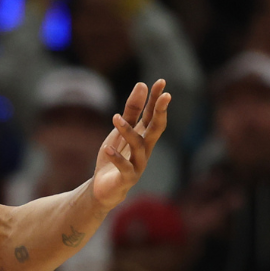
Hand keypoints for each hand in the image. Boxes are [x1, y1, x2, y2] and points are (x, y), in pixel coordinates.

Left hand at [92, 80, 170, 209]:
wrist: (103, 188)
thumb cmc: (115, 157)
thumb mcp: (120, 131)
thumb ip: (131, 111)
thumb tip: (142, 84)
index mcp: (144, 137)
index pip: (153, 115)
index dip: (157, 99)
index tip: (161, 82)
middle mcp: (145, 149)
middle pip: (156, 129)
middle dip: (160, 112)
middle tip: (166, 96)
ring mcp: (138, 164)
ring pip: (138, 146)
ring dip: (128, 131)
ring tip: (116, 118)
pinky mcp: (127, 178)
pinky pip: (124, 167)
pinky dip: (117, 158)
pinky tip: (108, 149)